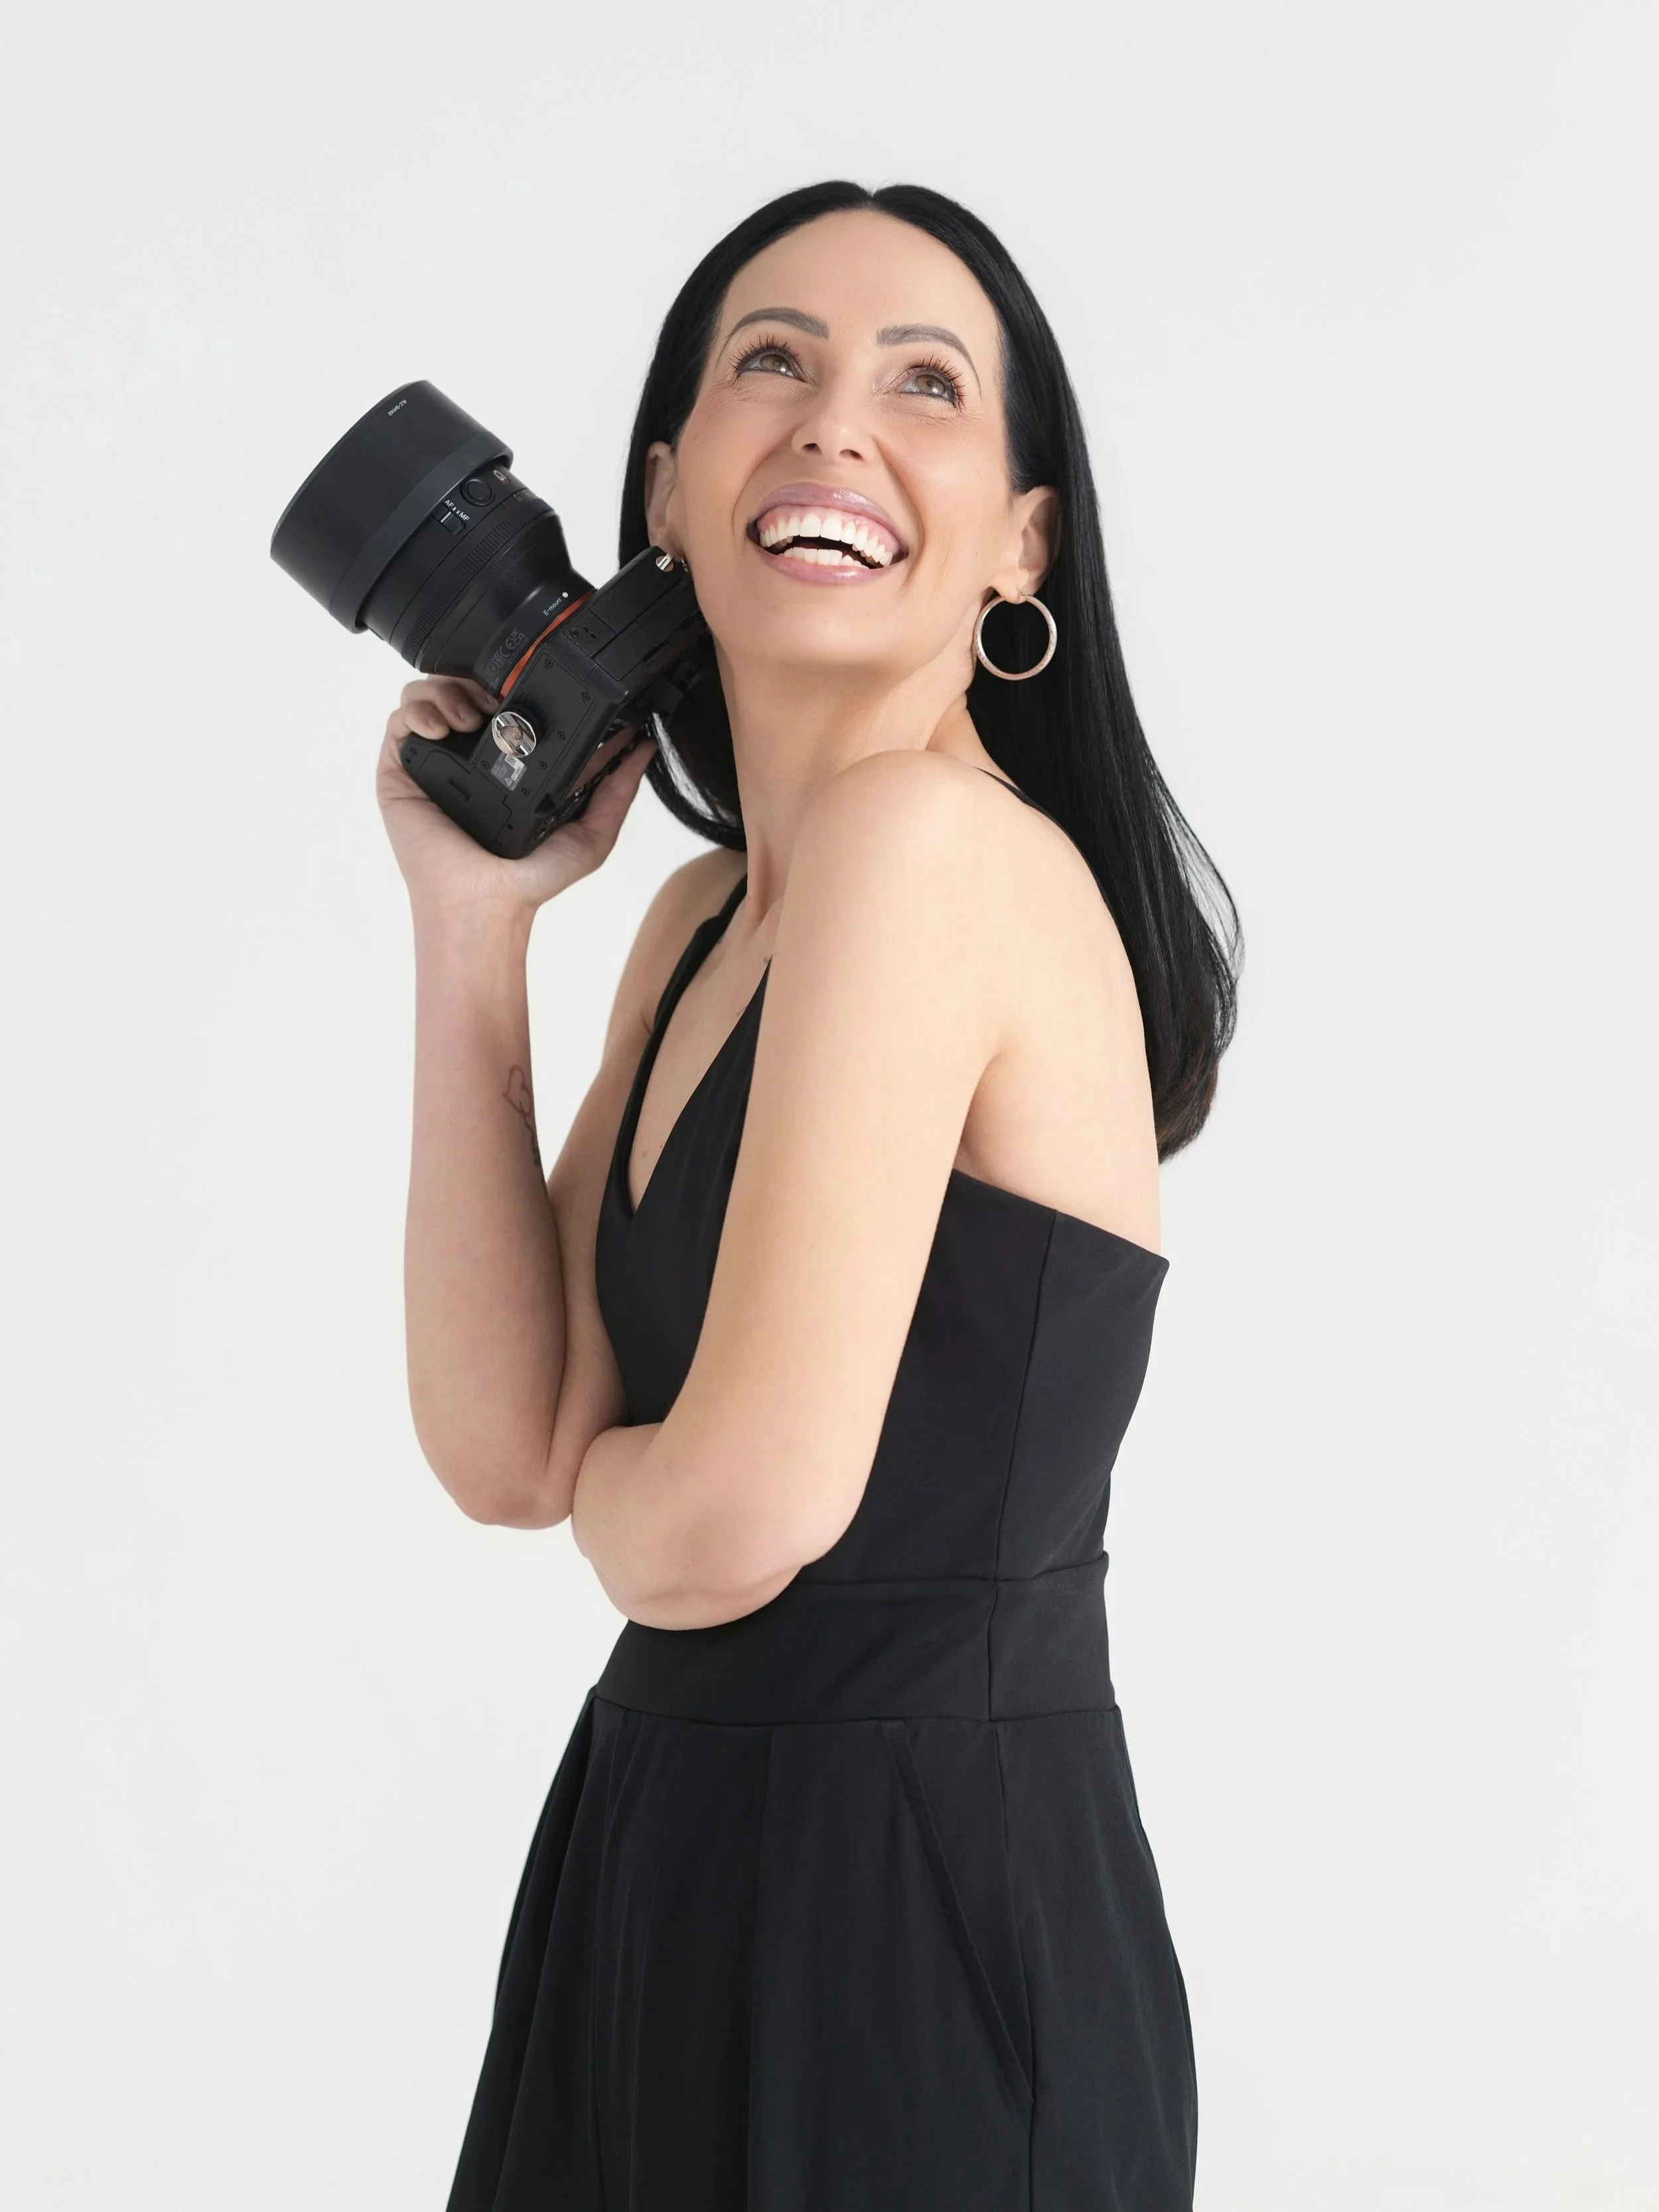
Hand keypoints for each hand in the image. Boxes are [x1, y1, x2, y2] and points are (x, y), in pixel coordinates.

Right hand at [376, 675, 657, 921]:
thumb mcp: (591, 832)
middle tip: (499, 701)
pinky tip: (442, 729)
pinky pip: (402, 714)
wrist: (483, 901)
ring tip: (471, 718)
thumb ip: (618, 789)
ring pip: (433, 688)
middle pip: (468, 683)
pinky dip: (421, 707)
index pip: (511, 701)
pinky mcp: (402, 766)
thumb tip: (644, 747)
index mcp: (510, 760)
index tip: (541, 683)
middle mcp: (470, 753)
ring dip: (452, 688)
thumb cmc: (530, 878)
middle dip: (482, 678)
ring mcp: (435, 757)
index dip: (523, 683)